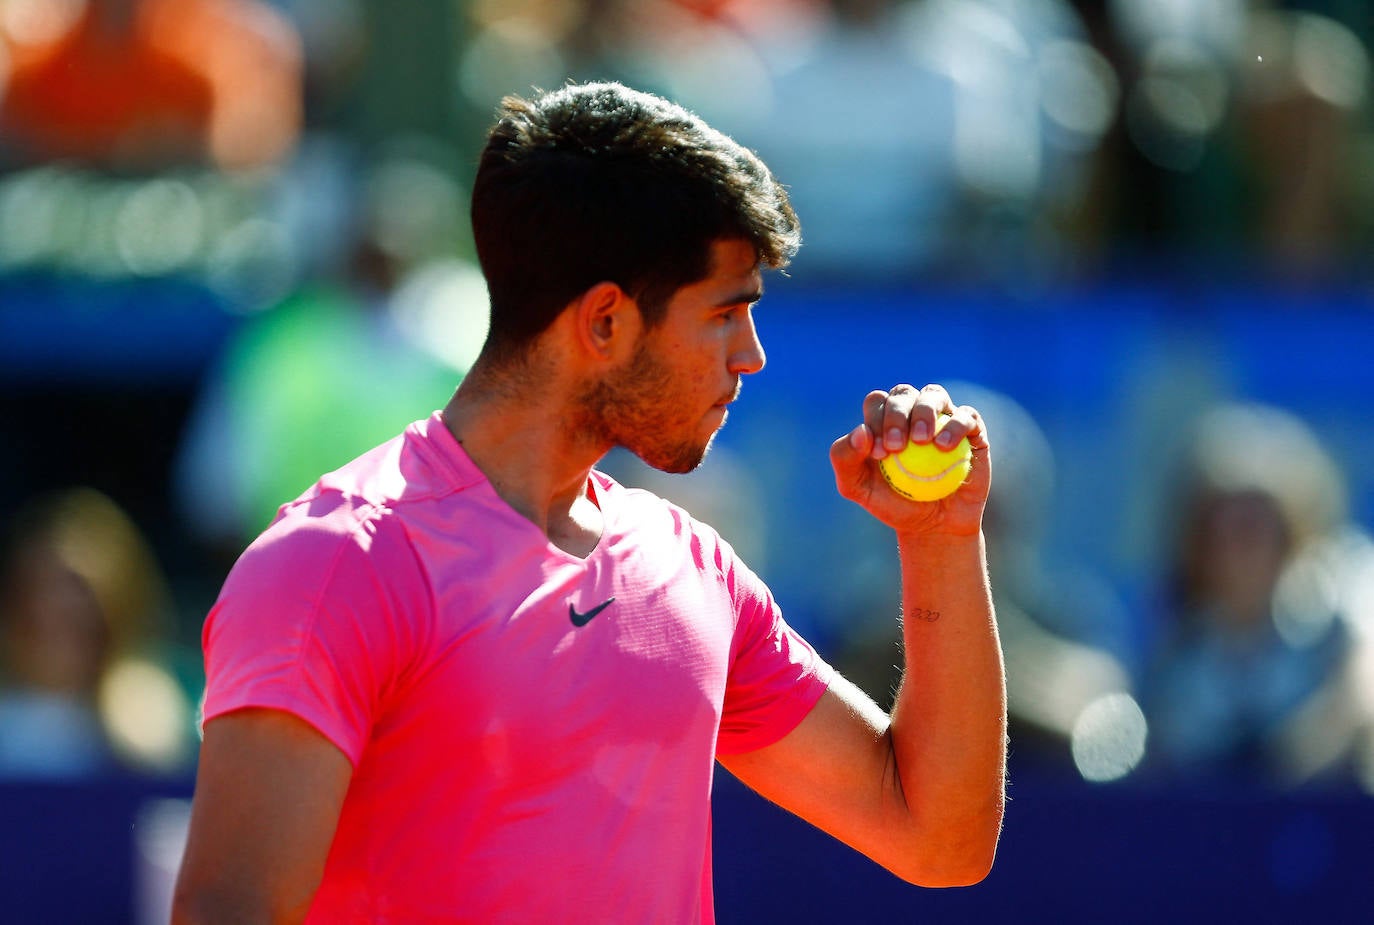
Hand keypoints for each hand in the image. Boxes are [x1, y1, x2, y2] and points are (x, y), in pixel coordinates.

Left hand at [829, 383, 990, 536]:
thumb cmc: (892, 503)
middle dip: (896, 414)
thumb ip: (844, 458)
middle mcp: (912, 411)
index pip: (877, 403)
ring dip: (925, 412)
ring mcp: (943, 417)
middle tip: (897, 447)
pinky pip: (966, 416)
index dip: (876, 420)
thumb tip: (860, 431)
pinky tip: (945, 446)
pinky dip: (955, 426)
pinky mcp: (971, 430)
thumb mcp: (857, 488)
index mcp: (883, 418)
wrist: (933, 526)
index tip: (881, 454)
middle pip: (902, 393)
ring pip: (933, 394)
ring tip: (922, 441)